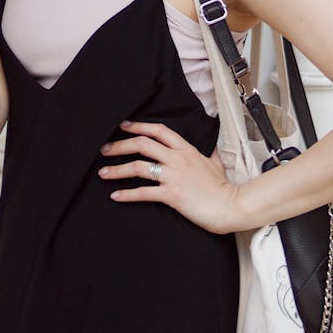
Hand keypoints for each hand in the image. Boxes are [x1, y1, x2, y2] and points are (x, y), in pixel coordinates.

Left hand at [98, 119, 240, 234]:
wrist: (230, 206)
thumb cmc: (222, 186)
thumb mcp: (215, 162)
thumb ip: (208, 153)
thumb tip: (211, 146)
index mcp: (186, 149)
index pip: (159, 130)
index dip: (139, 126)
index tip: (123, 126)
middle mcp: (177, 158)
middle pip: (143, 144)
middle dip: (120, 145)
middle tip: (105, 149)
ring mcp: (174, 176)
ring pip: (139, 166)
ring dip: (118, 169)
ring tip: (103, 173)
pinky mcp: (172, 195)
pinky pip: (144, 192)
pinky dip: (127, 194)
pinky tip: (115, 196)